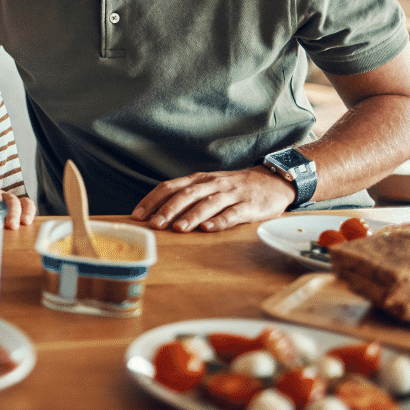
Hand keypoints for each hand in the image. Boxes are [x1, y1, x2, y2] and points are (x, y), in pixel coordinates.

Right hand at [0, 186, 36, 228]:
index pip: (26, 203)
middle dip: (13, 213)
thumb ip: (9, 232)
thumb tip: (15, 246)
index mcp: (13, 204)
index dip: (28, 211)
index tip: (26, 222)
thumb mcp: (2, 226)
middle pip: (12, 200)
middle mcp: (3, 197)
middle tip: (12, 225)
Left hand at [130, 166, 296, 232]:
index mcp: (199, 180)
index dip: (152, 200)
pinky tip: (209, 229)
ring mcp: (231, 194)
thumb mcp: (208, 186)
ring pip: (208, 203)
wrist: (273, 180)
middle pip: (186, 195)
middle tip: (154, 225)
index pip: (170, 187)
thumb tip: (157, 214)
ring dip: (192, 216)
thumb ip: (187, 196)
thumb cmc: (234, 188)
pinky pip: (233, 213)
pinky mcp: (249, 206)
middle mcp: (212, 184)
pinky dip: (220, 220)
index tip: (137, 215)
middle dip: (168, 210)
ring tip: (178, 229)